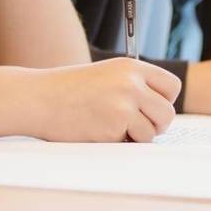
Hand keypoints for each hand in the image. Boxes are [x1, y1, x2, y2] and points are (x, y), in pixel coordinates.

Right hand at [29, 58, 180, 142]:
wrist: (39, 98)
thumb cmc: (70, 90)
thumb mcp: (106, 75)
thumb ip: (133, 86)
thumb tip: (162, 111)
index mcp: (131, 67)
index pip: (172, 86)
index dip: (164, 101)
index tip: (151, 109)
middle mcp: (131, 83)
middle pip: (167, 113)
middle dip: (156, 125)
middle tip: (136, 127)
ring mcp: (123, 105)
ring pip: (152, 132)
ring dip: (137, 137)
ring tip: (111, 128)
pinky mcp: (113, 127)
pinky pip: (132, 143)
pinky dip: (120, 143)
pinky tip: (99, 132)